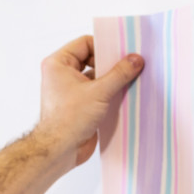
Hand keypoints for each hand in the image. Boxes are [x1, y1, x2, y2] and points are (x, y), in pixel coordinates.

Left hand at [36, 35, 143, 167]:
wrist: (61, 149)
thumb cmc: (69, 119)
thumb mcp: (100, 91)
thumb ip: (119, 74)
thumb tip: (135, 60)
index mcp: (58, 64)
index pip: (85, 43)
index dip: (104, 46)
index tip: (123, 51)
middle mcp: (62, 75)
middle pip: (92, 60)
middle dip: (111, 64)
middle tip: (130, 66)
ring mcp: (71, 91)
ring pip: (96, 78)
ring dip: (112, 80)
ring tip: (130, 80)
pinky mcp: (80, 105)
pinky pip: (98, 93)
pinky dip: (110, 94)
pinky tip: (125, 96)